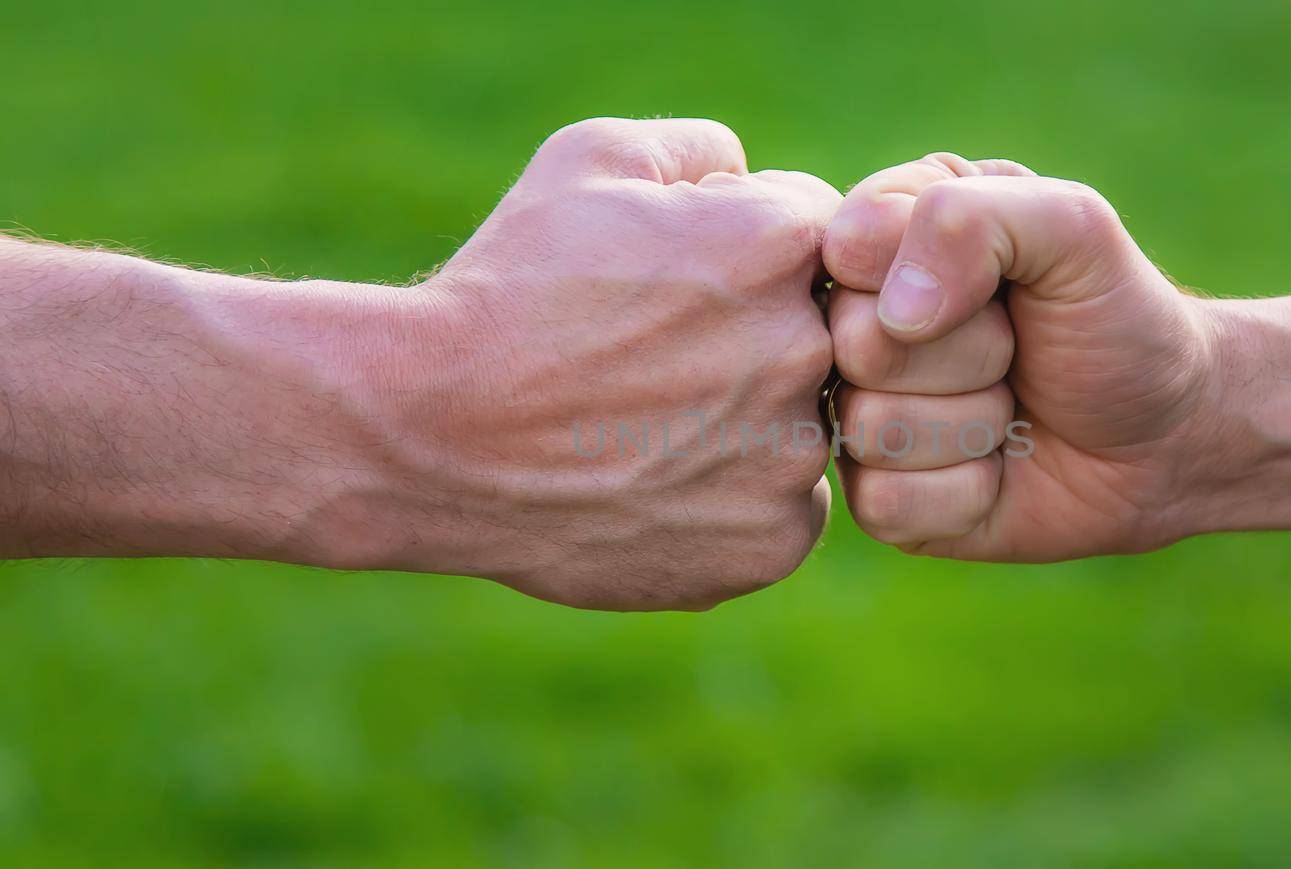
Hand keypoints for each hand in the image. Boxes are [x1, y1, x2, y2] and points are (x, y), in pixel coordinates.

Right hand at [353, 118, 839, 608]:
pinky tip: (657, 482)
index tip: (680, 282)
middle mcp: (806, 350)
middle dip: (757, 335)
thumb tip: (752, 174)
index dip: (750, 250)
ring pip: (808, 426)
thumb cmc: (508, 287)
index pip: (825, 235)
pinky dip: (736, 499)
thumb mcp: (590, 162)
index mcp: (779, 244)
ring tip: (650, 424)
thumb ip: (701, 149)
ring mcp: (793, 457)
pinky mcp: (770, 542)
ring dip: (753, 421)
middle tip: (663, 358)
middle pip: (825, 333)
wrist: (431, 431)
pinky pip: (786, 510)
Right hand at [823, 154, 1218, 560]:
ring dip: (972, 424)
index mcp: (888, 233)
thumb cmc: (1117, 320)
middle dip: (969, 353)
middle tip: (1016, 351)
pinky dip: (964, 492)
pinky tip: (997, 472)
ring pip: (868, 427)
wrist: (1169, 439)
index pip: (849, 244)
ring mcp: (859, 412)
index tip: (1001, 283)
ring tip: (1011, 409)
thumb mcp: (1074, 228)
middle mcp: (858, 322)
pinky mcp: (877, 499)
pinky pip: (884, 502)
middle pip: (856, 343)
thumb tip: (895, 314)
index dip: (931, 271)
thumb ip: (972, 218)